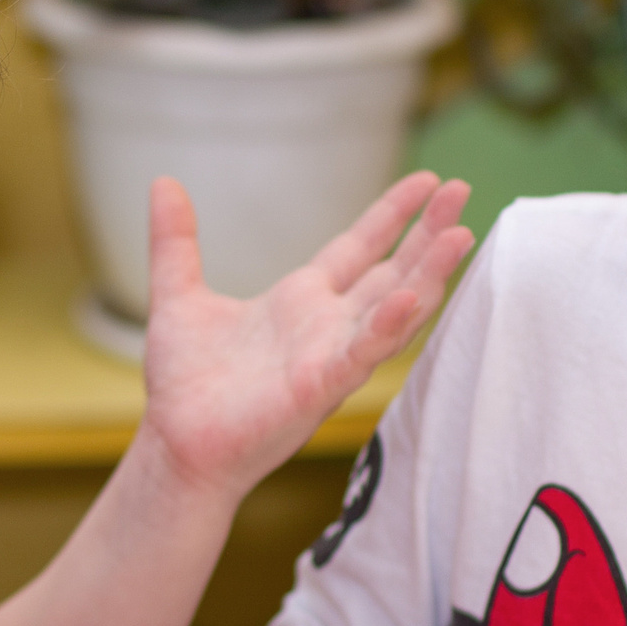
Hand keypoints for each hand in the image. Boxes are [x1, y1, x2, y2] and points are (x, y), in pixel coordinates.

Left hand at [139, 172, 472, 497]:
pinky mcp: (319, 387)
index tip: (429, 180)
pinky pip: (362, 354)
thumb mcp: (178, 296)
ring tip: (462, 234)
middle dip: (429, 234)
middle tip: (463, 190)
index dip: (393, 214)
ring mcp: (330, 356)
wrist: (175, 445)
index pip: (360, 248)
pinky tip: (413, 297)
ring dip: (428, 274)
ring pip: (394, 309)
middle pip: (392, 271)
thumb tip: (163, 183)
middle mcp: (327, 326)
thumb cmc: (185, 384)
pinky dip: (388, 326)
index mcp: (301, 301)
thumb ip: (176, 242)